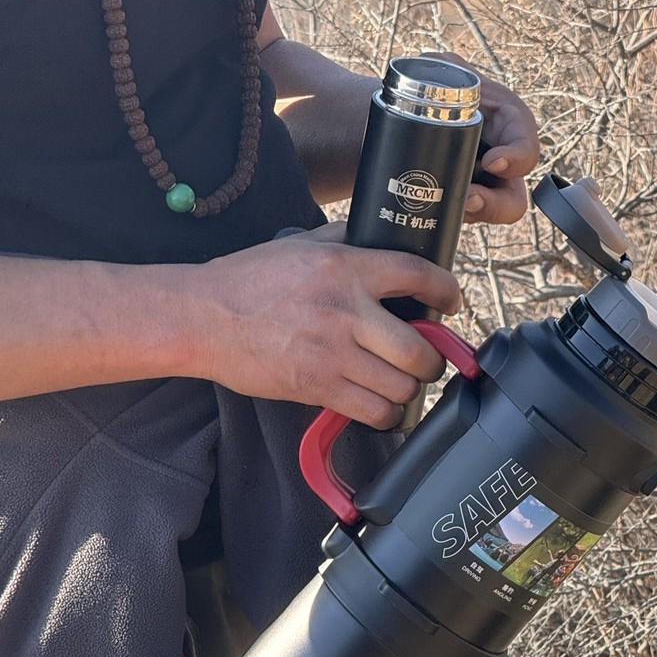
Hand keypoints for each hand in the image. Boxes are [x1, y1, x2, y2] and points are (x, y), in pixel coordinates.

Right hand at [192, 224, 461, 426]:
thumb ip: (343, 242)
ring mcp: (333, 353)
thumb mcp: (299, 246)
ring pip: (402, 386)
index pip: (416, 275)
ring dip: (408, 389)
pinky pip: (376, 412)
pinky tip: (381, 407)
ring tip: (398, 383)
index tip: (453, 302)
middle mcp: (345, 311)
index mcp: (345, 267)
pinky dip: (387, 415)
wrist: (204, 319)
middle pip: (419, 349)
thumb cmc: (248, 281)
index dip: (446, 291)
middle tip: (425, 360)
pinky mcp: (318, 387)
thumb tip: (380, 242)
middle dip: (431, 361)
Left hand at [421, 53, 540, 224]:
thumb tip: (431, 81)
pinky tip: (433, 213)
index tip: (492, 163)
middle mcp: (499, 160)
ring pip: (488, 216)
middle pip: (513, 199)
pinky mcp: (459, 204)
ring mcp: (480, 187)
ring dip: (472, 216)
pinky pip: (462, 221)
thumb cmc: (425, 83)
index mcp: (505, 122)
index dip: (517, 158)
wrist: (396, 116)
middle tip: (469, 198)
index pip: (527, 146)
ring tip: (447, 206)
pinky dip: (450, 220)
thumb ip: (441, 69)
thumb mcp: (437, 67)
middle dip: (494, 205)